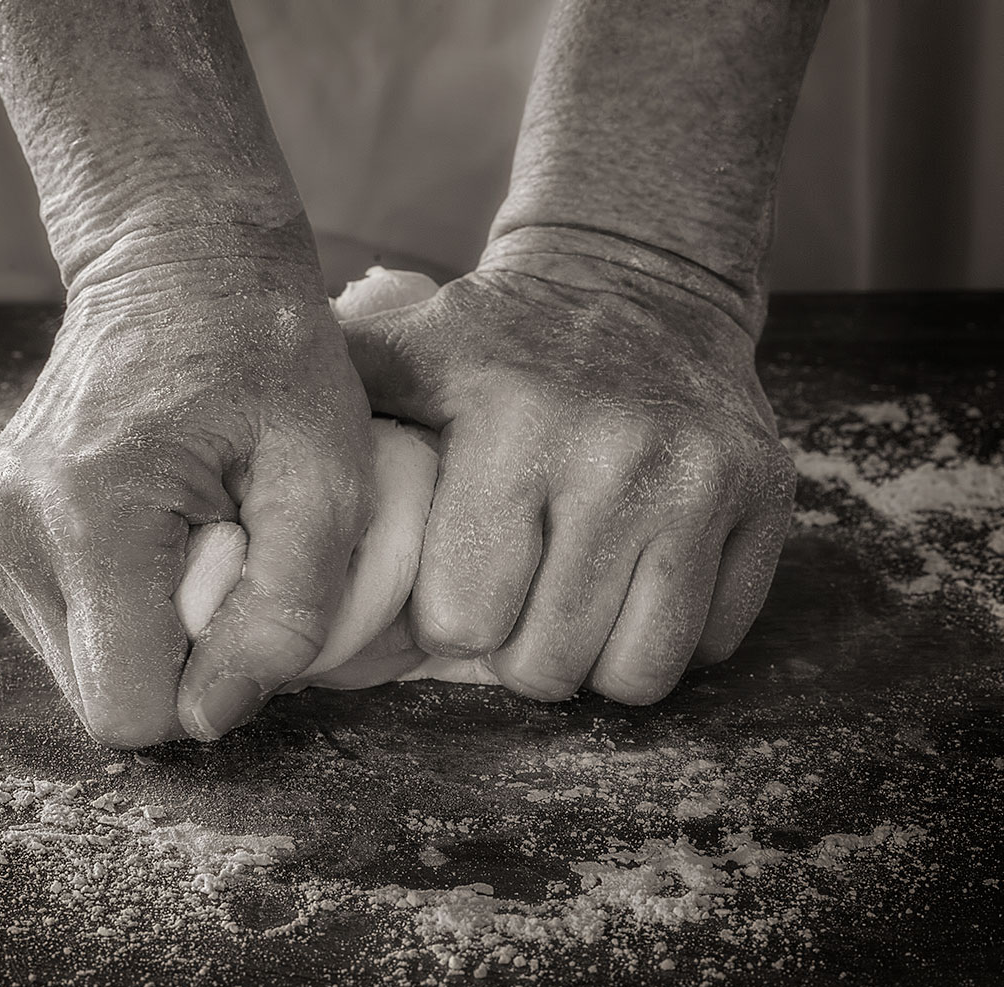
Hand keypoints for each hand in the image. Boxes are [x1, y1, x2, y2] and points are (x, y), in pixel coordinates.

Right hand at [0, 251, 371, 746]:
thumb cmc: (272, 356)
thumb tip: (209, 720)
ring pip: (81, 662)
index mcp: (90, 513)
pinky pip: (61, 619)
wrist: (182, 261)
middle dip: (181, 647)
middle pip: (103, 689)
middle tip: (226, 545)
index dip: (209, 679)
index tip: (248, 589)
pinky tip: (154, 521)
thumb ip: (286, 611)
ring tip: (193, 525)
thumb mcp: (328, 477)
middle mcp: (5, 524)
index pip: (131, 708)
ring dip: (153, 619)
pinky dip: (120, 594)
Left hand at [341, 227, 794, 704]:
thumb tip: (247, 480)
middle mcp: (619, 454)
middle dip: (516, 650)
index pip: (462, 618)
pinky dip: (664, 632)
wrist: (642, 282)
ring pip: (636, 675)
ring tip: (572, 600)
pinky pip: (710, 644)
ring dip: (592, 658)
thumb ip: (334, 407)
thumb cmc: (504, 339)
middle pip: (546, 663)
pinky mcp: (769, 504)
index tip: (457, 579)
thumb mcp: (408, 345)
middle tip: (516, 598)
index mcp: (513, 420)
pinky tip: (637, 575)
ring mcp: (706, 482)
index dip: (449, 618)